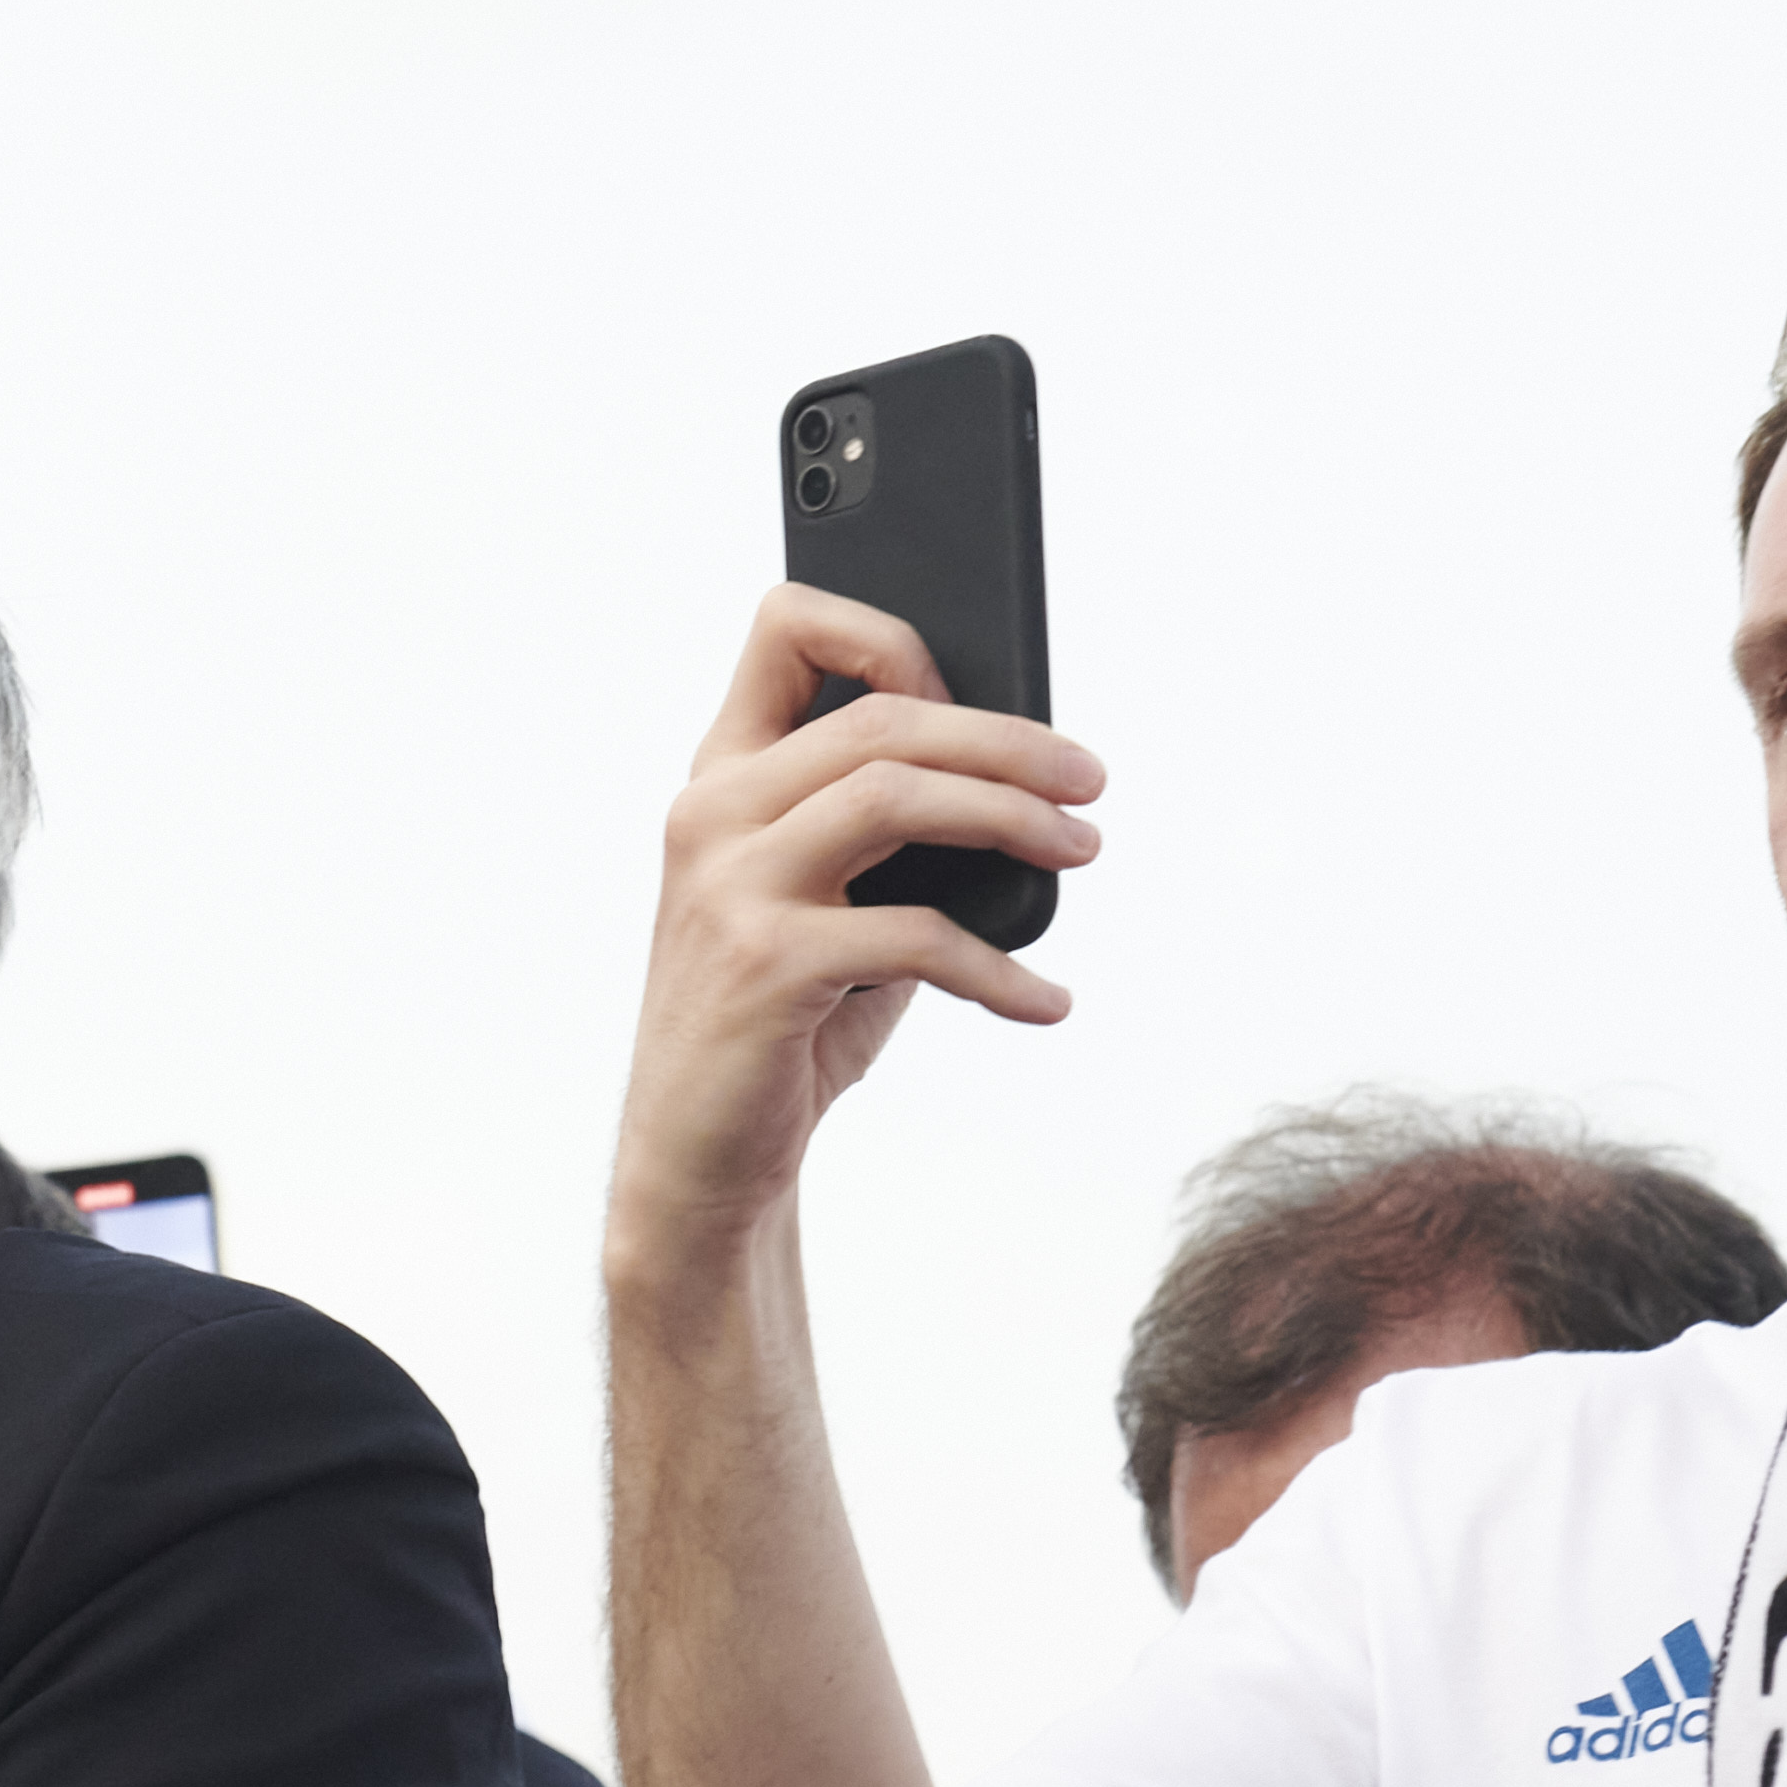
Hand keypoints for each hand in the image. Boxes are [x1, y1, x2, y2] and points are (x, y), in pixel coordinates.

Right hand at [603, 587, 1104, 1286]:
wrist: (698, 1155)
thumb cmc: (780, 1023)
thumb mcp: (828, 902)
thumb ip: (888, 830)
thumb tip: (1026, 777)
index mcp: (722, 778)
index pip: (784, 630)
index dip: (886, 633)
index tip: (972, 688)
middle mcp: (712, 812)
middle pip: (880, 716)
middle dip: (1007, 740)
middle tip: (1088, 779)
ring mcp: (730, 885)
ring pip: (897, 794)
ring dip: (1012, 817)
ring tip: (1080, 849)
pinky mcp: (766, 964)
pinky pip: (917, 936)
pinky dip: (999, 971)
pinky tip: (1042, 1001)